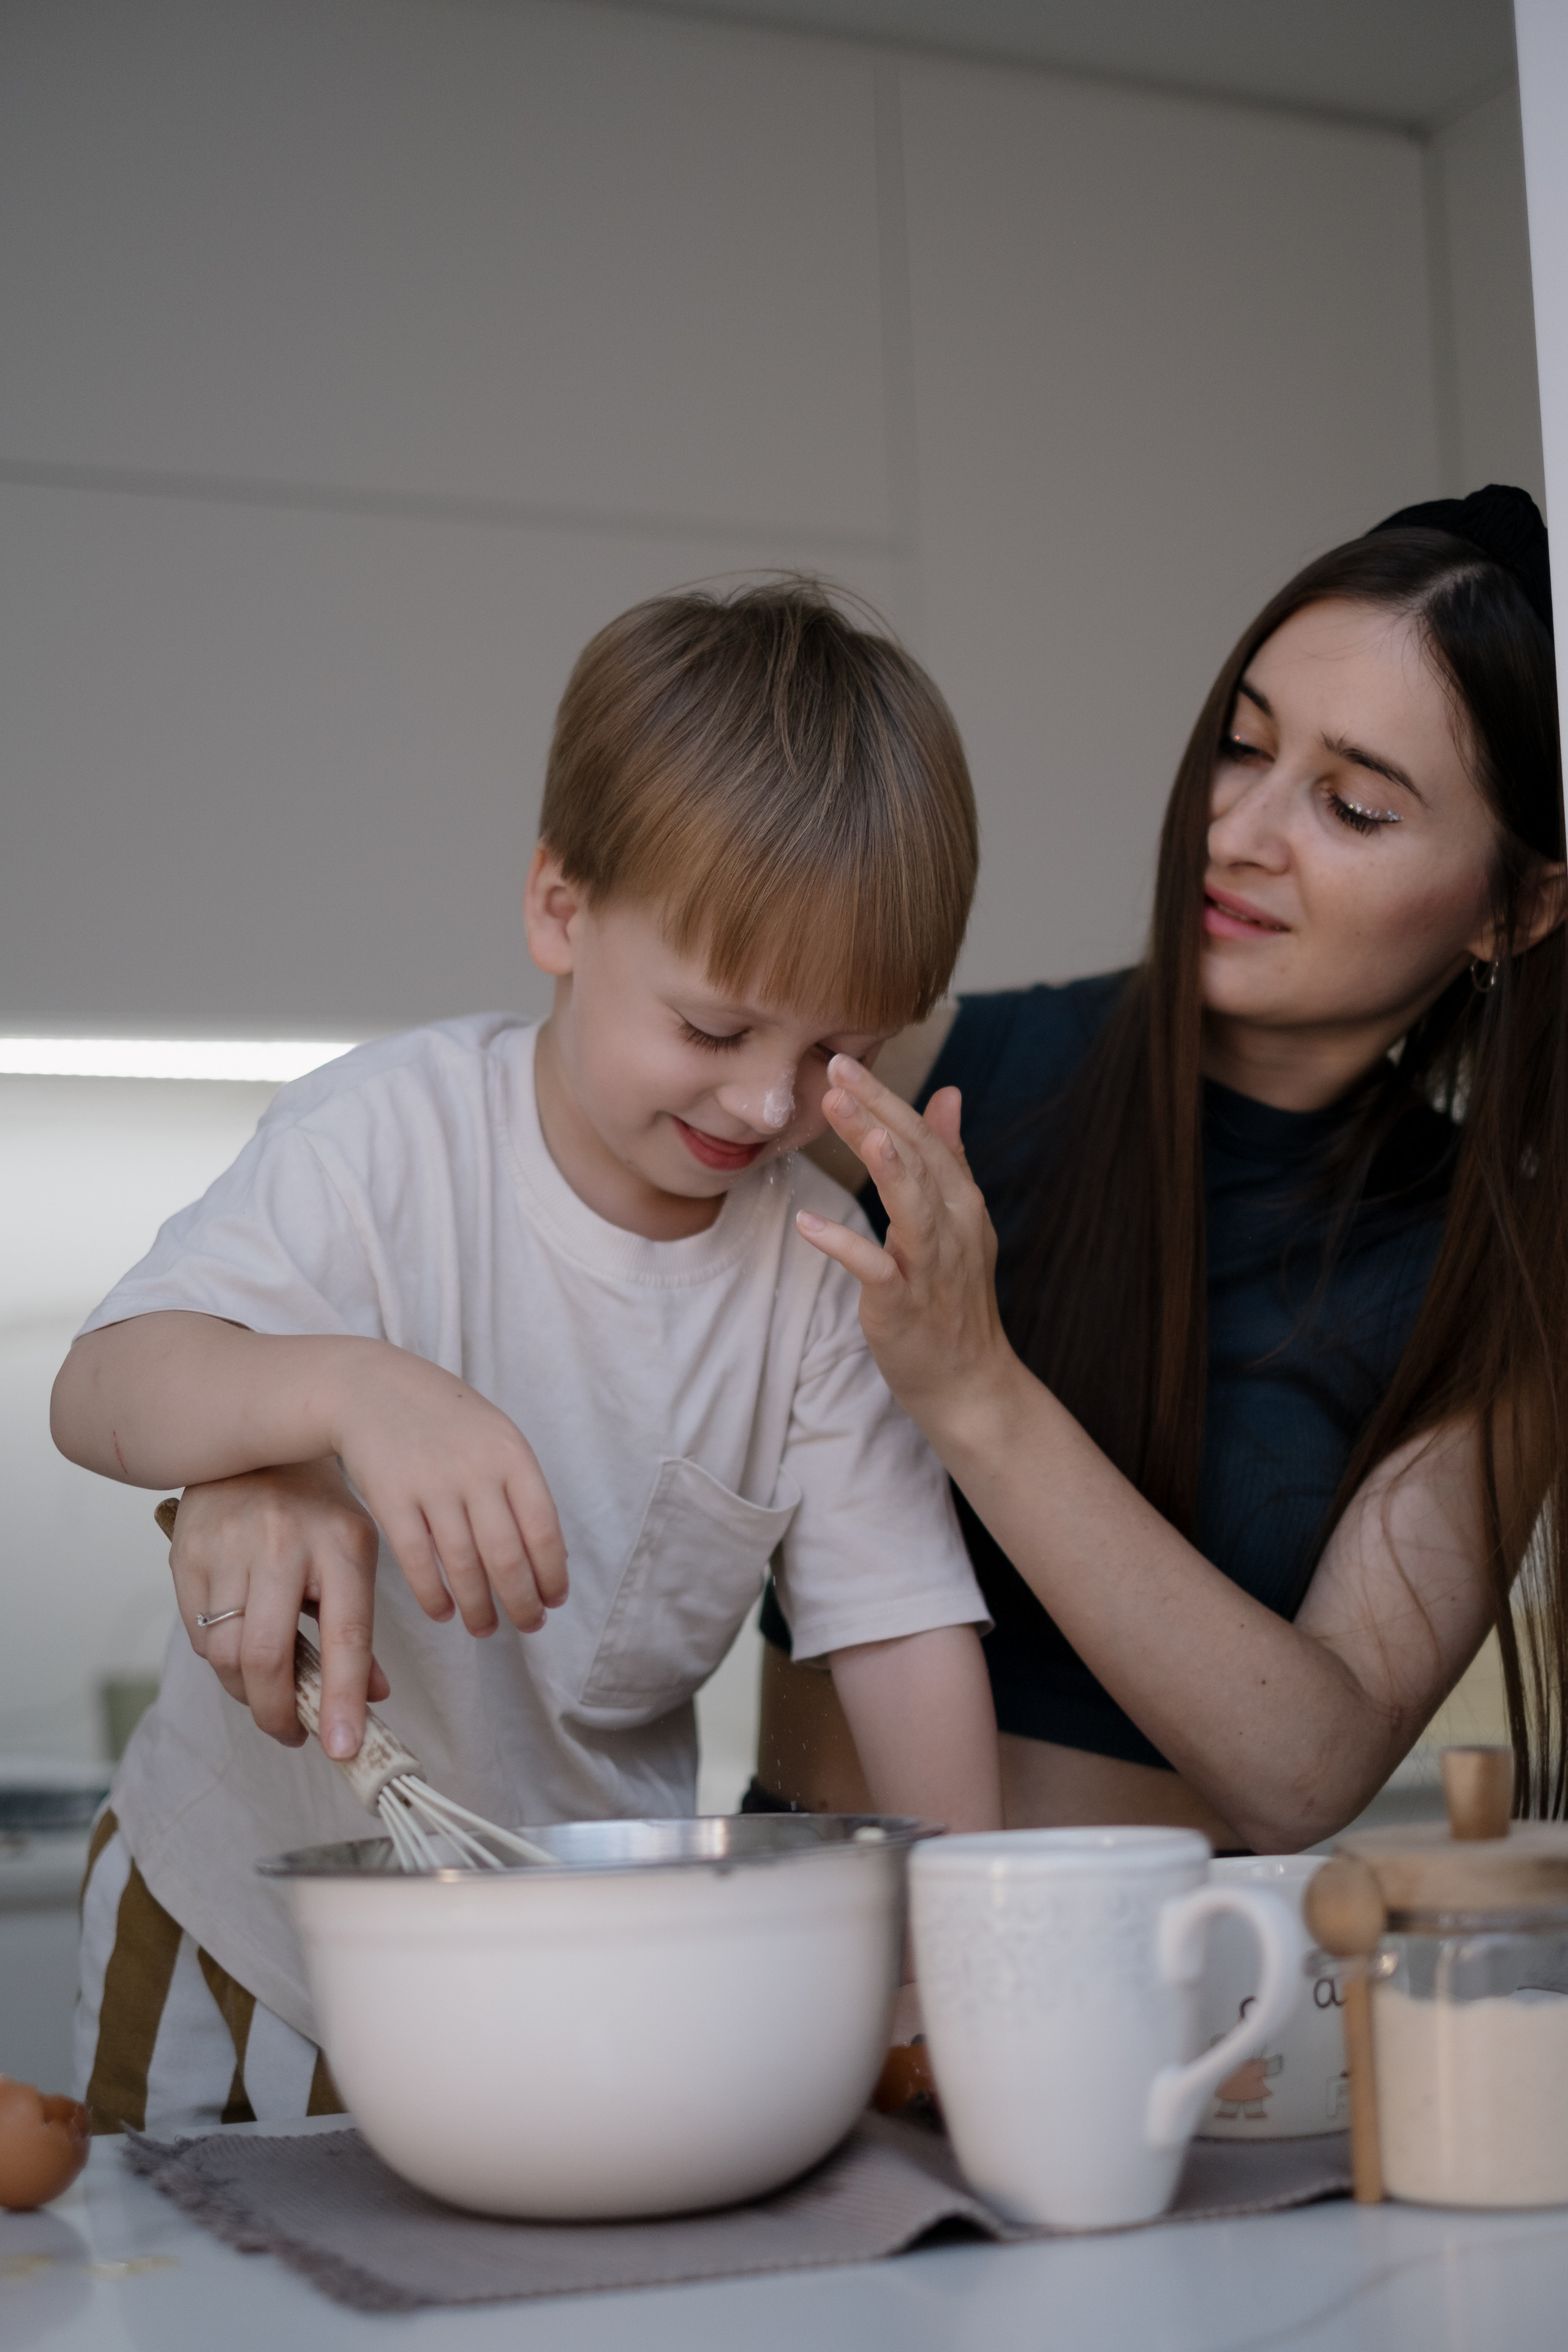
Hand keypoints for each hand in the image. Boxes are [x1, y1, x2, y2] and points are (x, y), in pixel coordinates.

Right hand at [170, 1459, 389, 1756]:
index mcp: (343, 1545)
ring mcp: (229, 1548)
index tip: (342, 1749)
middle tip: (291, 1731)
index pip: (346, 1636)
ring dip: (247, 1689)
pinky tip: (240, 1647)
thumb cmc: (316, 1509)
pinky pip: (199, 1635)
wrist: (257, 1445)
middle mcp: (283, 1544)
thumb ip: (360, 1629)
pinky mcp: (187, 1555)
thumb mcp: (355, 1554)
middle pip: (270, 1656)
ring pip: (226, 1655)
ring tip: (268, 1688)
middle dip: (277, 1712)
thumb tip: (369, 1699)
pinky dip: (221, 1658)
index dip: (342, 1699)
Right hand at [324, 1345, 568, 1644]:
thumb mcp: (493, 1435)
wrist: (370, 1388)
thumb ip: (519, 1486)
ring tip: (485, 1628)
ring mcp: (432, 1485)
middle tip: (528, 1626)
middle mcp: (476, 1471)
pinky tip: (444, 1613)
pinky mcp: (391, 1499)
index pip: (543, 1529)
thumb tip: (549, 1556)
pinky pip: (417, 1562)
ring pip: (463, 1566)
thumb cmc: (441, 1418)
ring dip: (479, 1608)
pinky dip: (433, 1596)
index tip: (555, 1600)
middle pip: (507, 1556)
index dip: (552, 1573)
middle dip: (523, 1602)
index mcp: (511, 1454)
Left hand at [794, 1057, 1014, 1437]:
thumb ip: (949, 1157)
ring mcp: (930, 1267)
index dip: (886, 1097)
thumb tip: (948, 1093)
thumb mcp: (958, 1222)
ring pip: (910, 1205)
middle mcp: (953, 1227)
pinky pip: (875, 1270)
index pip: (924, 1137)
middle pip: (917, 1158)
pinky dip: (843, 1246)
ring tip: (846, 1120)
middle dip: (877, 1111)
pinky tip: (807, 1225)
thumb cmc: (953, 1298)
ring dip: (880, 1161)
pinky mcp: (904, 1306)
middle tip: (835, 1068)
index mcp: (961, 1202)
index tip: (844, 1059)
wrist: (969, 1382)